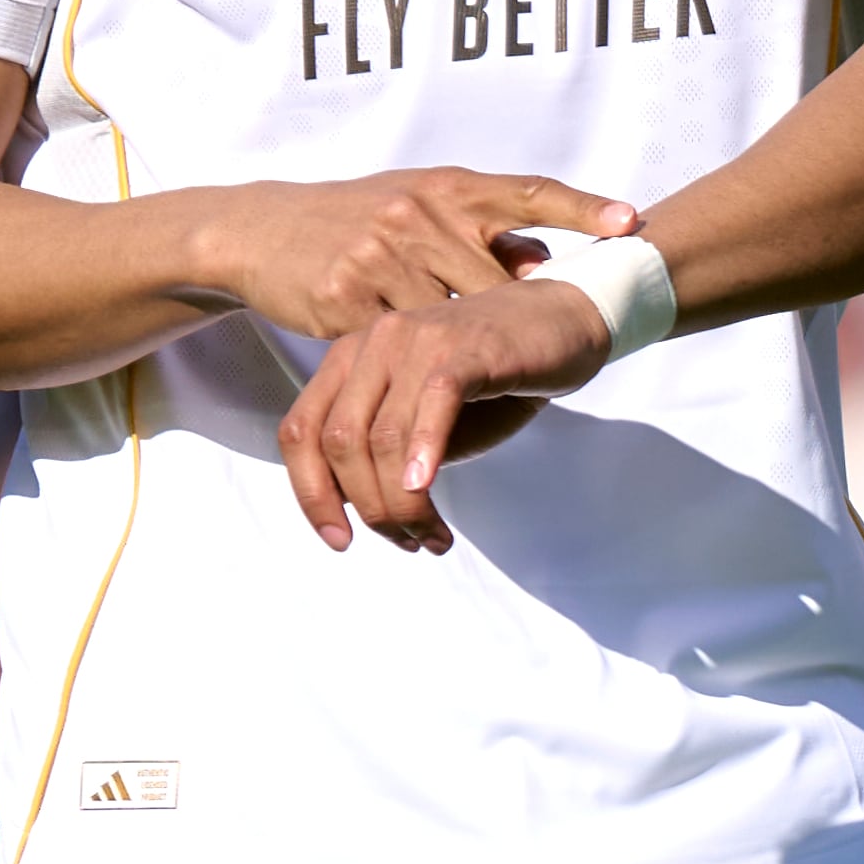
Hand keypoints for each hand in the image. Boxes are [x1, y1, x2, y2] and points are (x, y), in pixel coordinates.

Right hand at [194, 170, 636, 339]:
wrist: (264, 229)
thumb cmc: (357, 218)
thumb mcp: (419, 204)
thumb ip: (478, 230)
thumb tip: (544, 261)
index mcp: (448, 187)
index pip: (527, 192)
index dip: (581, 208)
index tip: (631, 222)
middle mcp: (420, 214)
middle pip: (495, 275)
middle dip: (526, 311)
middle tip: (571, 336)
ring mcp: (382, 257)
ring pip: (449, 320)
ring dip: (473, 354)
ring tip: (506, 380)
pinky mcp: (346, 302)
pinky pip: (398, 348)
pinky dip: (420, 372)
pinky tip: (435, 391)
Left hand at [278, 274, 618, 553]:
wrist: (562, 321)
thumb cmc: (491, 378)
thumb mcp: (424, 420)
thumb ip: (386, 454)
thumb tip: (358, 513)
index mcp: (351, 359)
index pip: (301, 432)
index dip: (311, 495)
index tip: (339, 542)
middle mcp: (375, 342)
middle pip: (341, 442)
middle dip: (370, 509)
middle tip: (410, 542)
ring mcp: (420, 339)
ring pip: (384, 435)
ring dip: (403, 503)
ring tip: (433, 537)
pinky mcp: (468, 346)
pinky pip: (435, 401)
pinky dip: (425, 452)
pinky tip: (426, 490)